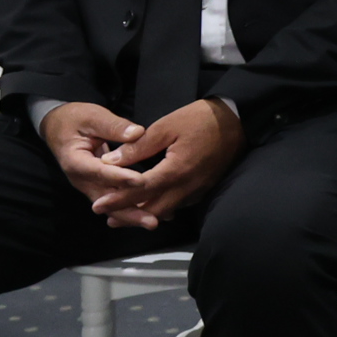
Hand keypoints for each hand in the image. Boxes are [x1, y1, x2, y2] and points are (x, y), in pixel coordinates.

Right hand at [43, 100, 156, 214]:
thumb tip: (137, 133)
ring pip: (111, 205)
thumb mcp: (92, 116)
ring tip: (154, 221)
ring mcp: (90, 186)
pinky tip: (153, 213)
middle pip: (106, 199)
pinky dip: (132, 208)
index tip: (140, 181)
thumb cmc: (75, 119)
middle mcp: (81, 179)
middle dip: (129, 210)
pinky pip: (115, 201)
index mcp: (75, 161)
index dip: (119, 177)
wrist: (59, 127)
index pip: (99, 171)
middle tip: (152, 220)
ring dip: (132, 215)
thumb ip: (113, 126)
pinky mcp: (99, 187)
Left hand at [86, 98, 244, 229]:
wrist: (238, 120)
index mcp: (176, 170)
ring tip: (125, 214)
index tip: (98, 207)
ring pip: (168, 210)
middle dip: (129, 214)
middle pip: (154, 209)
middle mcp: (188, 186)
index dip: (117, 199)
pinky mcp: (205, 187)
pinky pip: (181, 204)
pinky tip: (154, 203)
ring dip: (146, 213)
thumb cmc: (200, 119)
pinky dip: (163, 207)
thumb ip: (139, 146)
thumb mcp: (166, 126)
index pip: (140, 190)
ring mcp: (198, 189)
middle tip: (107, 217)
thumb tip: (111, 161)